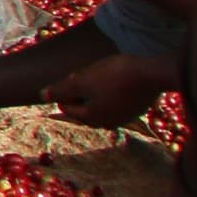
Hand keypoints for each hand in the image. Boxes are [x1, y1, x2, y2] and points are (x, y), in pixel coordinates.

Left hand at [44, 50, 179, 131]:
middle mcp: (108, 122)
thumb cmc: (115, 76)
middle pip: (84, 109)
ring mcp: (124, 118)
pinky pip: (116, 103)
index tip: (74, 75)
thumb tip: (42, 96)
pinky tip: (116, 81)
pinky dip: (111, 94)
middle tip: (84, 75)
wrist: (154, 73)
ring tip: (99, 77)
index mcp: (92, 118)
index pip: (67, 107)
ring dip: (95, 93)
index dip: (64, 90)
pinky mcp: (136, 109)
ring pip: (100, 106)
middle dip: (79, 93)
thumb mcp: (83, 80)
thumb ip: (61, 90)